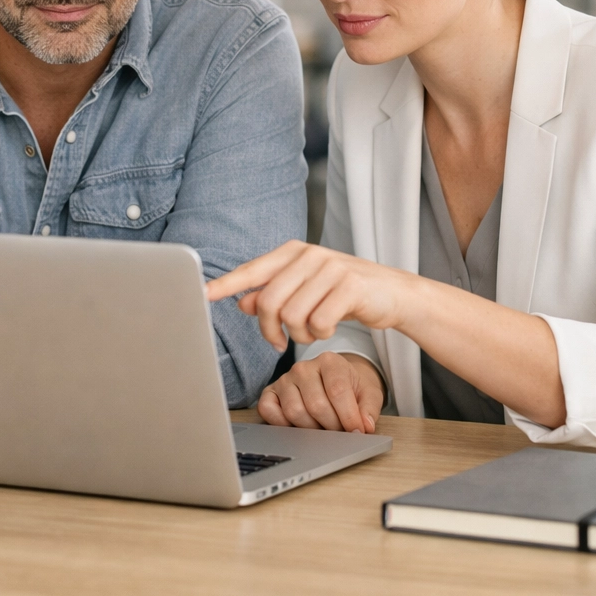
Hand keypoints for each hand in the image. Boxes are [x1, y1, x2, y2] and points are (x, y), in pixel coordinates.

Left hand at [205, 240, 417, 351]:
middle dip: (270, 331)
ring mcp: (331, 268)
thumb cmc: (344, 292)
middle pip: (269, 302)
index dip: (226, 284)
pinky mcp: (350, 287)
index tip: (202, 293)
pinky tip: (331, 327)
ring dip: (300, 334)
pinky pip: (319, 323)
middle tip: (278, 344)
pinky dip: (321, 334)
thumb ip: (274, 294)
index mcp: (293, 252)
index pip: (252, 271)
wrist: (393, 292)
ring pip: (293, 316)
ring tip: (312, 331)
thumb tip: (242, 303)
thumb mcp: (306, 289)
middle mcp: (309, 255)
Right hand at [260, 352, 383, 432]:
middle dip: (332, 426)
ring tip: (323, 428)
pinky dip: (282, 424)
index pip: (337, 391)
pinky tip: (298, 427)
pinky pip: (268, 410)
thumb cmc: (352, 388)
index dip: (349, 416)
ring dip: (311, 429)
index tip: (357, 431)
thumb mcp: (369, 393)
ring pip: (294, 411)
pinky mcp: (270, 392)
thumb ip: (370, 408)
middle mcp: (304, 367)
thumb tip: (365, 425)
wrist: (336, 381)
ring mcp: (285, 379)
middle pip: (316, 405)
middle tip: (340, 431)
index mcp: (330, 361)